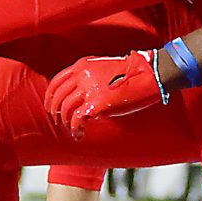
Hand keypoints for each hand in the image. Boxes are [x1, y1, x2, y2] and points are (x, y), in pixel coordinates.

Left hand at [45, 50, 172, 139]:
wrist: (150, 74)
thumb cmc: (134, 74)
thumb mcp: (106, 70)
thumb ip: (91, 79)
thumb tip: (84, 99)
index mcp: (83, 65)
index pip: (57, 81)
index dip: (51, 97)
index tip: (52, 107)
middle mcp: (82, 75)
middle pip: (57, 96)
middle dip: (55, 111)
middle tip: (59, 121)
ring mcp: (88, 88)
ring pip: (65, 109)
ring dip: (66, 123)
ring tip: (72, 130)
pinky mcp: (97, 103)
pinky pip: (77, 120)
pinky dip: (75, 130)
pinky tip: (79, 135)